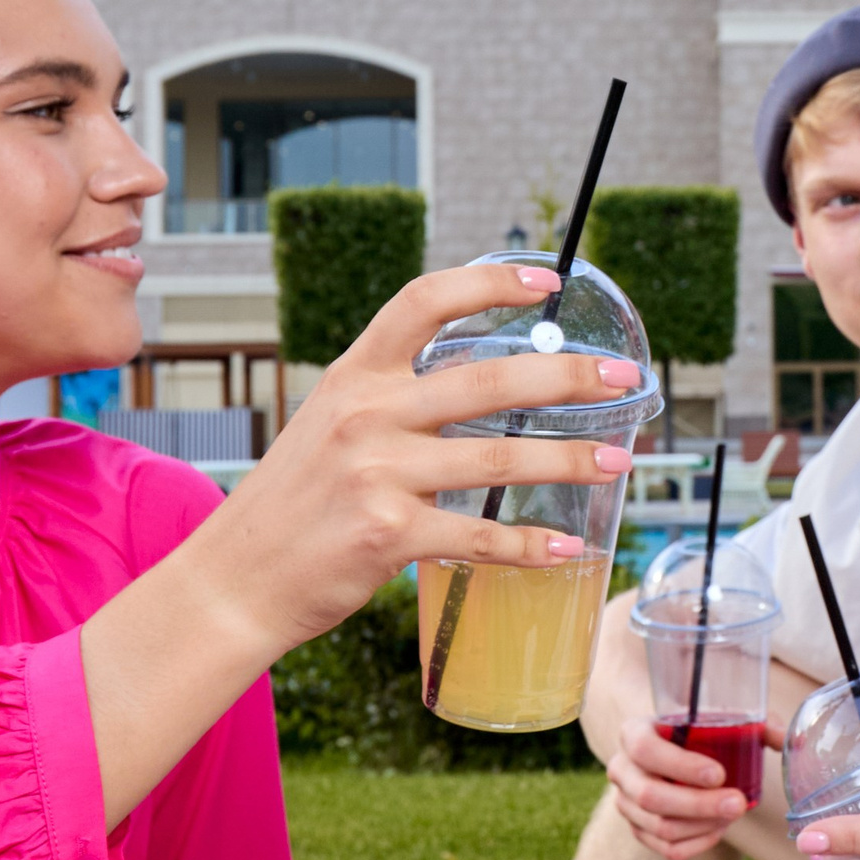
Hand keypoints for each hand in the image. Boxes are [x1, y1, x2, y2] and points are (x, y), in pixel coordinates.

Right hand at [189, 260, 643, 660]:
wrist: (234, 579)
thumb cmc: (293, 504)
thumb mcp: (328, 426)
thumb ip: (390, 401)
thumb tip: (474, 387)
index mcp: (352, 376)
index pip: (424, 303)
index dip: (490, 282)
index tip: (546, 280)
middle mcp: (365, 415)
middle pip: (487, 379)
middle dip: (568, 375)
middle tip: (626, 379)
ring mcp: (376, 476)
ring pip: (498, 459)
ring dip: (568, 461)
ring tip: (617, 460)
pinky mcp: (387, 536)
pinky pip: (479, 537)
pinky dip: (529, 545)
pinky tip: (566, 547)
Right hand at [607, 710, 775, 859]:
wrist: (671, 751)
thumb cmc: (697, 733)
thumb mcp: (717, 719)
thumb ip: (754, 725)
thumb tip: (790, 739)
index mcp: (633, 732)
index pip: (646, 750)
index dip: (681, 766)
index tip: (720, 774)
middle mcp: (622, 768)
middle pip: (651, 797)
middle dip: (699, 805)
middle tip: (739, 803)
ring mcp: (626, 803)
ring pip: (660, 827)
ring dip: (703, 825)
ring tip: (733, 812)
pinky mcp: (638, 830)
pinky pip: (666, 850)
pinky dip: (698, 844)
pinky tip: (719, 830)